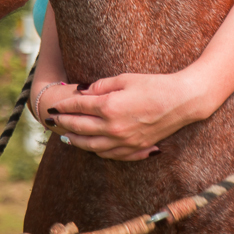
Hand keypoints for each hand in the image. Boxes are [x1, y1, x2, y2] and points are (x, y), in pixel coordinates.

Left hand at [46, 72, 204, 160]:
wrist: (182, 102)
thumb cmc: (154, 85)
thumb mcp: (125, 78)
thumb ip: (101, 86)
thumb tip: (83, 92)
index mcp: (109, 107)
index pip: (78, 108)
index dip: (63, 107)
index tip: (53, 106)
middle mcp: (113, 128)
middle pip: (80, 128)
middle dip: (63, 124)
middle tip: (51, 121)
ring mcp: (124, 141)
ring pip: (91, 146)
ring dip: (76, 141)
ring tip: (65, 136)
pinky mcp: (135, 148)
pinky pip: (109, 155)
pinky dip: (96, 151)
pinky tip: (91, 147)